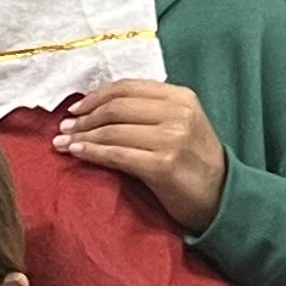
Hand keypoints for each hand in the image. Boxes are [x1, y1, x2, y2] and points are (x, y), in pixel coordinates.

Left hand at [54, 81, 229, 232]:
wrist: (222, 197)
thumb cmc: (195, 161)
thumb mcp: (181, 124)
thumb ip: (149, 110)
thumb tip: (97, 107)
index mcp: (182, 97)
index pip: (127, 88)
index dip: (96, 97)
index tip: (75, 109)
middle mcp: (178, 113)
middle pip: (116, 108)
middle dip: (85, 118)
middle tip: (64, 128)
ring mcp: (172, 139)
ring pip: (112, 131)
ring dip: (82, 136)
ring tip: (63, 142)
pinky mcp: (163, 165)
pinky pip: (116, 155)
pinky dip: (92, 153)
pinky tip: (77, 153)